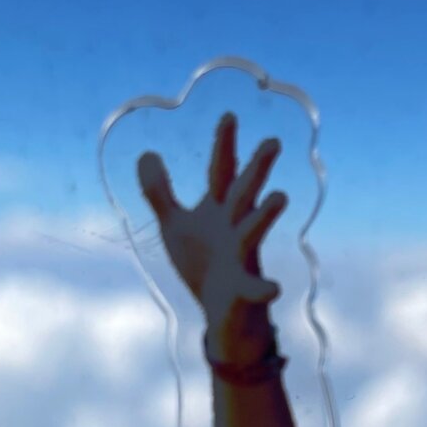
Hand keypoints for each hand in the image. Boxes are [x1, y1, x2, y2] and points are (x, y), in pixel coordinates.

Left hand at [136, 113, 289, 340]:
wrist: (223, 310)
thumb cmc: (203, 261)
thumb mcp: (176, 224)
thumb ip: (159, 191)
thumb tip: (146, 152)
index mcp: (218, 209)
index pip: (220, 171)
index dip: (224, 145)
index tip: (229, 115)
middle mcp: (234, 226)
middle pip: (244, 193)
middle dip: (256, 168)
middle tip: (273, 141)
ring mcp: (242, 256)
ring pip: (254, 231)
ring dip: (265, 215)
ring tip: (280, 196)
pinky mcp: (243, 287)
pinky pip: (255, 288)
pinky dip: (263, 289)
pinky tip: (273, 289)